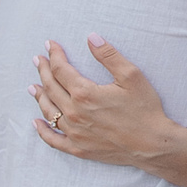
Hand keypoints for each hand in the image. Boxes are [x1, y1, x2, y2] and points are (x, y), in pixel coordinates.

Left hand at [32, 37, 177, 168]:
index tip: (50, 45)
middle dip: (43, 71)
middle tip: (38, 60)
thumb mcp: (131, 76)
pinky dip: (42, 131)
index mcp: (85, 93)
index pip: (61, 69)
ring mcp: (74, 132)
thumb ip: (109, 55)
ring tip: (33, 86)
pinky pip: (53, 140)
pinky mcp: (78, 148)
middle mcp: (74, 113)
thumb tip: (91, 38)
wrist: (153, 144)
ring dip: (39, 96)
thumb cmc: (145, 109)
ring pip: (48, 111)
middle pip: (51, 88)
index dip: (54, 55)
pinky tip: (36, 123)